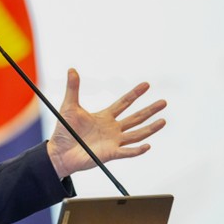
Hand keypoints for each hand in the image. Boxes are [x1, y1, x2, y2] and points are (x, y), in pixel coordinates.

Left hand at [47, 68, 166, 178]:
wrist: (60, 151)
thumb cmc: (65, 130)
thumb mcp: (69, 106)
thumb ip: (73, 88)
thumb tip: (71, 70)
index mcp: (105, 117)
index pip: (124, 103)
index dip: (135, 94)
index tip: (146, 85)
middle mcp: (112, 129)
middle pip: (135, 118)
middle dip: (149, 110)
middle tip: (163, 102)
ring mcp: (113, 142)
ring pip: (136, 134)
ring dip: (150, 129)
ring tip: (163, 121)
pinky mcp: (110, 154)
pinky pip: (126, 152)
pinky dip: (137, 150)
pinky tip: (147, 145)